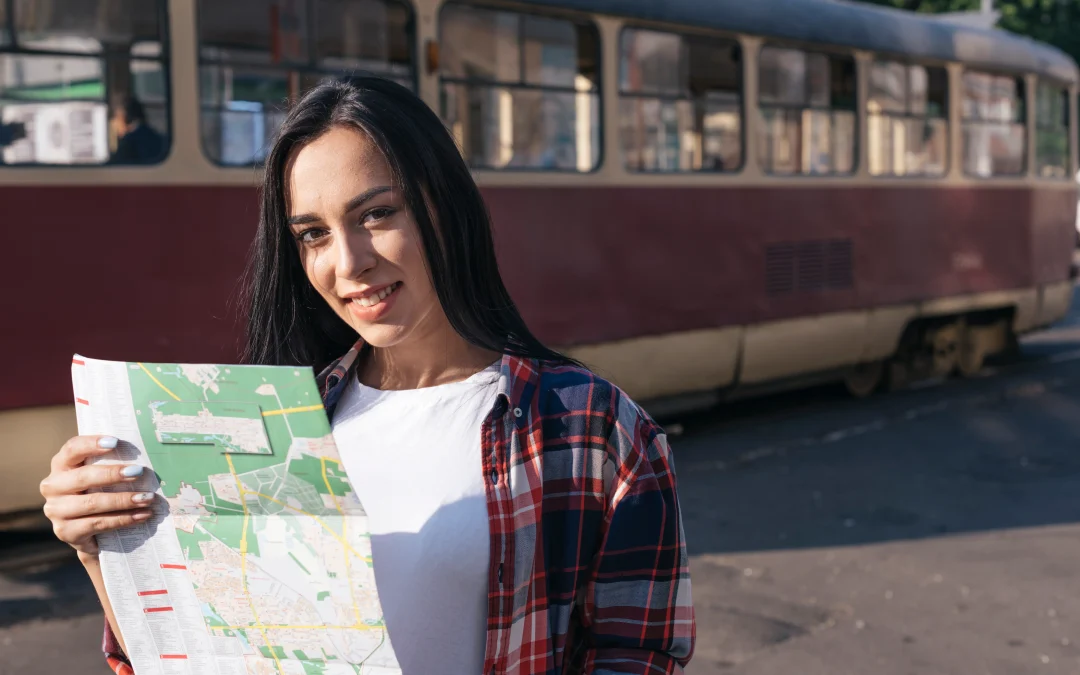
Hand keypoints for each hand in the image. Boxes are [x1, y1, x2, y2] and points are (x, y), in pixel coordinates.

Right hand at [40, 435, 153, 556]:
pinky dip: (123, 519)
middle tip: (139, 472)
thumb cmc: (100, 493)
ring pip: (92, 503)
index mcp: (62, 466)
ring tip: (147, 498)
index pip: (72, 449)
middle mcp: (53, 486)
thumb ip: (113, 463)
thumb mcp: (102, 477)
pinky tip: (142, 515)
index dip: (92, 444)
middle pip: (83, 477)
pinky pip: (98, 524)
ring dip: (123, 500)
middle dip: (113, 474)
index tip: (116, 442)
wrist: (91, 533)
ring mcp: (56, 511)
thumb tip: (146, 453)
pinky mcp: (66, 532)